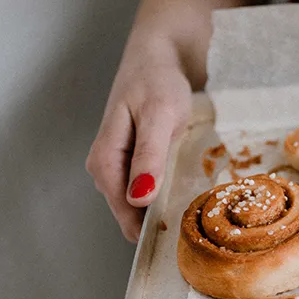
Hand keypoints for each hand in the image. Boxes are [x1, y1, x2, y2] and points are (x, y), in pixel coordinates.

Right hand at [86, 46, 191, 240]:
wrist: (160, 55)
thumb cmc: (158, 81)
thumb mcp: (159, 116)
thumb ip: (149, 157)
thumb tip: (138, 198)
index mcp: (104, 160)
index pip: (123, 211)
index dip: (148, 230)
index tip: (178, 243)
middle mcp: (106, 167)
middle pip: (130, 212)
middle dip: (158, 224)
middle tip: (194, 233)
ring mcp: (120, 165)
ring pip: (139, 202)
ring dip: (163, 211)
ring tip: (194, 219)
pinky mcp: (135, 161)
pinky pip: (147, 189)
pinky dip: (166, 196)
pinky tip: (186, 199)